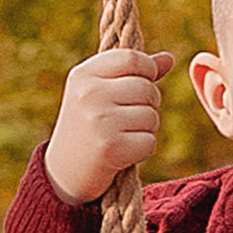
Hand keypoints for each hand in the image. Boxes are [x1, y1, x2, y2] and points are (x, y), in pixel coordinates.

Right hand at [45, 47, 174, 206]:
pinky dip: (142, 150)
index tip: (141, 84)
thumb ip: (133, 73)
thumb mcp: (100, 92)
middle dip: (148, 105)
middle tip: (127, 118)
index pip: (132, 58)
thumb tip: (168, 59)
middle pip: (147, 89)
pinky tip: (122, 153)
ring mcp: (99, 121)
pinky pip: (149, 142)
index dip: (147, 71)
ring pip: (151, 116)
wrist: (63, 173)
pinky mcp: (110, 148)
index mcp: (84, 75)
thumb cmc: (87, 126)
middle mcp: (90, 94)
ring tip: (122, 135)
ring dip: (145, 129)